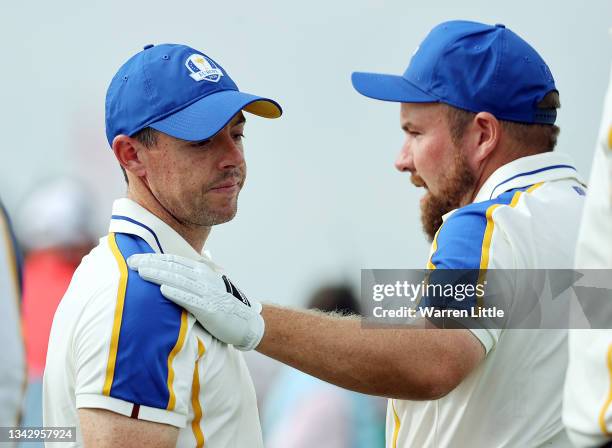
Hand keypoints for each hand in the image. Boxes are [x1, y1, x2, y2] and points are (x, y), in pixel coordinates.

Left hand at [127, 253, 263, 350]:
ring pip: (178, 280)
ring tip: (141, 272)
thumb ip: (191, 279)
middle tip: (130, 261)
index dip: (153, 258)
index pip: (173, 261)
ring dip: (159, 274)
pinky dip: (177, 293)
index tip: (135, 258)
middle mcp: (203, 278)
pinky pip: (190, 299)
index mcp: (202, 271)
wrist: (248, 322)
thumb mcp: (209, 286)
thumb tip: (169, 276)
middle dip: (150, 263)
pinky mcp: (210, 309)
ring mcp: (207, 293)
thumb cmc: (224, 306)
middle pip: (172, 267)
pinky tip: (164, 289)